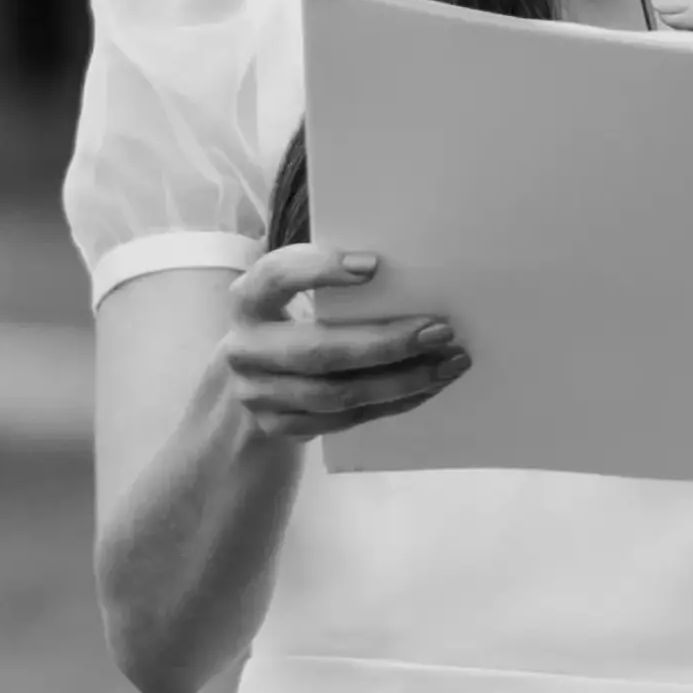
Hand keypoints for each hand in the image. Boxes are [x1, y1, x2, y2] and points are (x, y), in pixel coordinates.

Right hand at [219, 239, 469, 444]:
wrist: (249, 386)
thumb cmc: (289, 326)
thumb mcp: (291, 298)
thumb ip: (330, 289)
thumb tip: (409, 281)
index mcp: (248, 302)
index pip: (276, 277)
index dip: (319, 270)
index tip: (374, 265)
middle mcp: (245, 350)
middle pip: (319, 351)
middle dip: (386, 343)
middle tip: (440, 331)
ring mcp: (258, 395)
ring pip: (338, 394)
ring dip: (401, 381)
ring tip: (447, 364)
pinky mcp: (280, 427)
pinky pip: (346, 419)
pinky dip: (393, 403)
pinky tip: (426, 388)